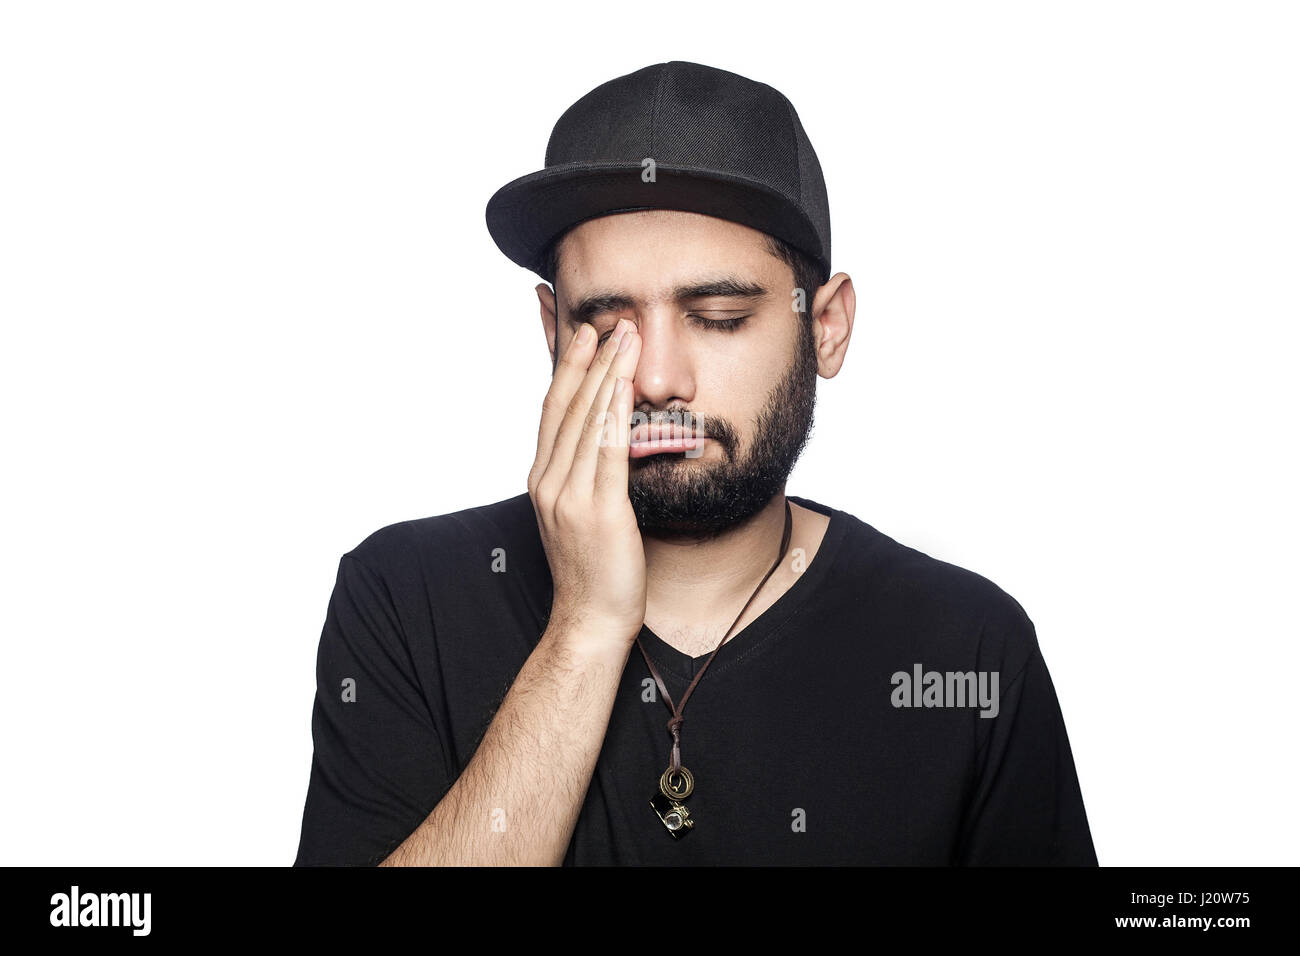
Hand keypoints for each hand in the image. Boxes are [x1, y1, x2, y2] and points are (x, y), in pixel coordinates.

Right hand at [528, 318, 644, 648]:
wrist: (590, 619)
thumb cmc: (593, 571)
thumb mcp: (580, 514)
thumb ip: (586, 475)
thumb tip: (605, 441)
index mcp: (543, 480)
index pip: (552, 411)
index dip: (566, 368)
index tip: (581, 333)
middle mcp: (549, 482)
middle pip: (566, 407)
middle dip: (587, 360)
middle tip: (606, 321)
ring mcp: (570, 496)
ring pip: (586, 421)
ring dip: (606, 374)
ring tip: (623, 338)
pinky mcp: (598, 511)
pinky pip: (606, 452)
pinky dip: (614, 413)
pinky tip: (624, 386)